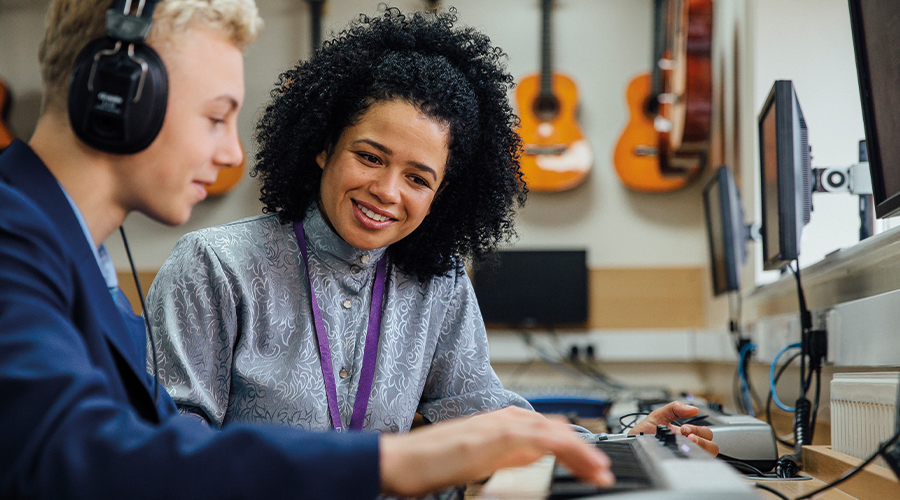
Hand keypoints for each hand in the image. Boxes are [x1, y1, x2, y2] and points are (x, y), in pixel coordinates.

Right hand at [379, 406, 614, 496]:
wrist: (403, 460)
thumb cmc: (433, 461)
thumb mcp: (481, 460)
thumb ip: (508, 455)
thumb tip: (534, 458)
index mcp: (502, 423)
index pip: (549, 432)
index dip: (575, 449)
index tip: (592, 468)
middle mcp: (505, 417)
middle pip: (557, 429)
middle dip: (584, 451)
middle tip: (603, 472)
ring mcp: (501, 424)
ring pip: (555, 432)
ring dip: (582, 451)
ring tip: (599, 472)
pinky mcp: (497, 435)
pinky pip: (540, 438)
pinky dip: (565, 448)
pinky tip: (579, 461)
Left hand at [628, 401, 718, 455]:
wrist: (628, 445)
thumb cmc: (640, 434)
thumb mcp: (656, 416)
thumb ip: (674, 408)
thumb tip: (693, 408)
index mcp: (684, 434)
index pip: (705, 432)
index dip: (699, 429)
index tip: (685, 427)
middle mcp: (687, 445)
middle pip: (711, 443)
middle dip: (702, 436)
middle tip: (686, 433)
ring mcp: (685, 456)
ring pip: (709, 453)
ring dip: (702, 445)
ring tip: (687, 440)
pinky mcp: (680, 464)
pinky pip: (697, 465)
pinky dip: (695, 456)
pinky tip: (682, 450)